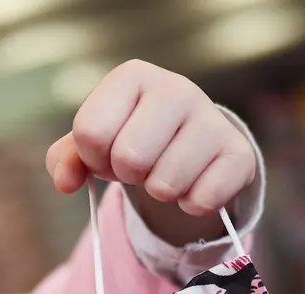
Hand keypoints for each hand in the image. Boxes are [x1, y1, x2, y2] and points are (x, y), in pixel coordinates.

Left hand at [45, 60, 255, 216]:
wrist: (189, 143)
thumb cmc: (131, 137)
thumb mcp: (93, 144)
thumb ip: (65, 159)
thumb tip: (66, 181)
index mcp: (132, 77)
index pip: (90, 132)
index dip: (93, 157)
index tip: (106, 153)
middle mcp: (176, 88)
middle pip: (129, 159)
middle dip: (128, 175)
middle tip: (140, 165)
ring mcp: (212, 119)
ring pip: (165, 185)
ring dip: (159, 192)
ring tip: (166, 172)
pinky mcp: (239, 154)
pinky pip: (201, 200)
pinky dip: (190, 205)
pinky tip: (194, 185)